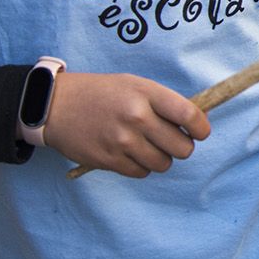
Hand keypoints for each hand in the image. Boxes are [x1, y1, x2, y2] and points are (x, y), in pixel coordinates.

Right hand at [45, 72, 210, 177]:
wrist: (56, 106)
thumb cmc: (102, 93)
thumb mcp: (135, 85)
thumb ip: (163, 102)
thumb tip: (195, 122)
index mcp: (146, 94)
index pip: (189, 115)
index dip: (201, 127)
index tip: (200, 131)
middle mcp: (137, 118)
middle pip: (182, 147)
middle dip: (183, 146)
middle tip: (172, 140)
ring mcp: (122, 141)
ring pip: (163, 164)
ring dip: (161, 158)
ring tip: (148, 145)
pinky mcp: (109, 160)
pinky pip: (141, 173)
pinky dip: (141, 166)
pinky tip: (130, 152)